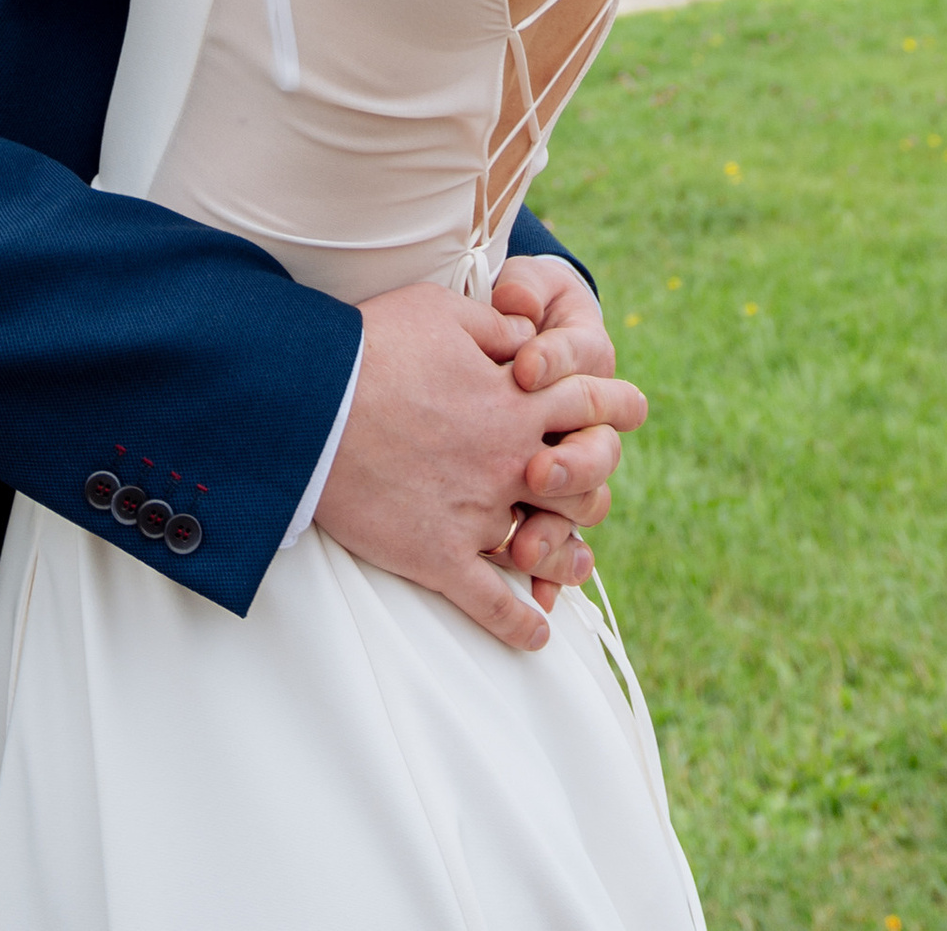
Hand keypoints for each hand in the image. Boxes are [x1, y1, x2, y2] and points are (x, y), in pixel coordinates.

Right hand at [313, 280, 646, 654]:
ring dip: (565, 558)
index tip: (635, 406)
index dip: (618, 401)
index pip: (590, 400)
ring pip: (545, 547)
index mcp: (515, 402)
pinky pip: (494, 604)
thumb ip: (499, 326)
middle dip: (595, 477)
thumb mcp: (442, 312)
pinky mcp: (439, 557)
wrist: (311, 405)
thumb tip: (531, 336)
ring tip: (574, 566)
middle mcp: (508, 462)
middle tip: (591, 479)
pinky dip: (519, 624)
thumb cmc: (372, 347)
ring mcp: (476, 515)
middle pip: (582, 480)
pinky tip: (536, 633)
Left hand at [490, 256, 640, 605]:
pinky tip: (537, 600)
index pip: (588, 372)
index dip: (561, 366)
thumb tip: (518, 300)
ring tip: (525, 545)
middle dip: (573, 465)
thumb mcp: (515, 288)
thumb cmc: (508, 313)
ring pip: (581, 513)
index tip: (526, 368)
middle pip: (595, 457)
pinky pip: (557, 554)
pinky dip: (552, 578)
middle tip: (536, 471)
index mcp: (579, 371)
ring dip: (560, 533)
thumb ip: (525, 290)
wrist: (486, 346)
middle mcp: (575, 429)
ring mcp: (556, 476)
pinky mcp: (533, 510)